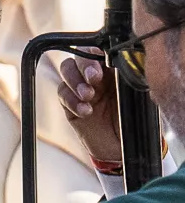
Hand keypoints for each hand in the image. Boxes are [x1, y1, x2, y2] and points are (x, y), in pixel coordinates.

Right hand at [58, 54, 126, 169]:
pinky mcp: (69, 103)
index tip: (100, 67)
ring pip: (67, 70)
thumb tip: (128, 65)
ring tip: (88, 97)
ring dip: (74, 81)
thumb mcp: (139, 101)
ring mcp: (81, 88)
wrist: (122, 150)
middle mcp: (97, 76)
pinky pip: (62, 93)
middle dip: (83, 66)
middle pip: (79, 56)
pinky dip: (71, 100)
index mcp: (114, 70)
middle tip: (92, 81)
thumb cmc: (135, 124)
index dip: (95, 53)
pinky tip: (85, 111)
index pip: (99, 51)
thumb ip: (132, 81)